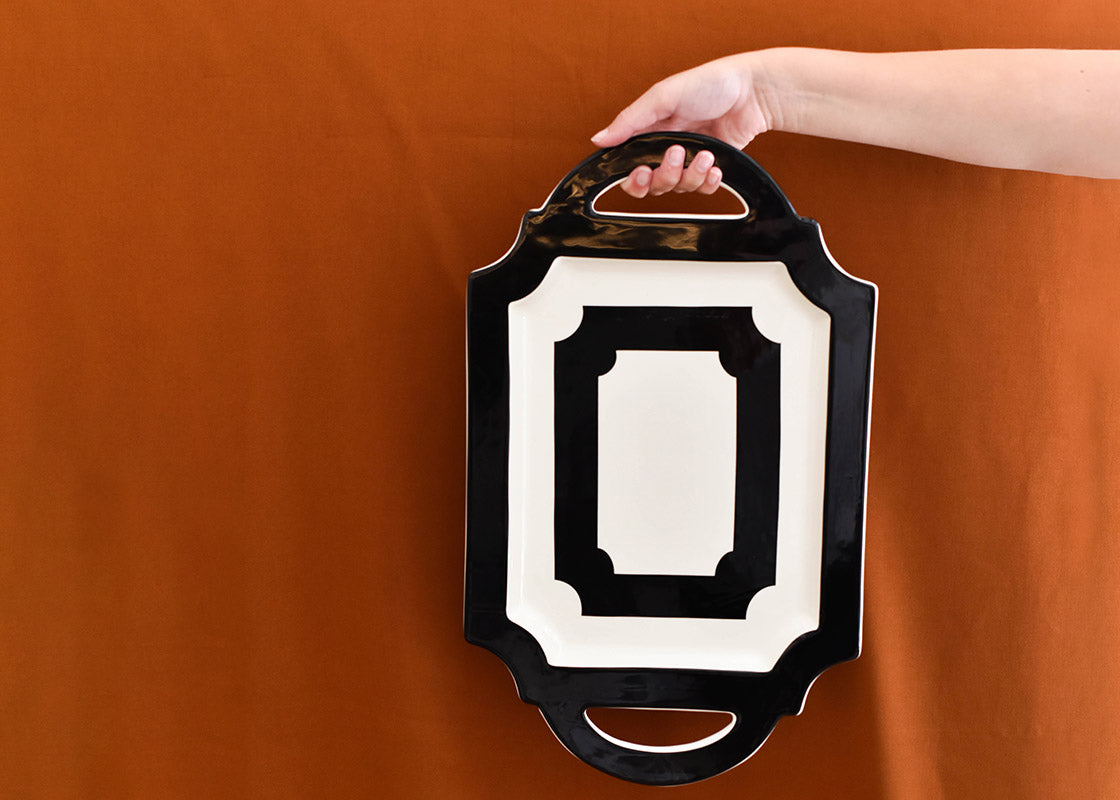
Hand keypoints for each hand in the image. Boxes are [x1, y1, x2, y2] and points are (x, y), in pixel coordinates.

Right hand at [590, 54, 773, 195]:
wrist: (752, 92)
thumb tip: (598, 139)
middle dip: (664, 176)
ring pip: (679, 188)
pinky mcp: (711, 167)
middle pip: (653, 185)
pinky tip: (715, 166)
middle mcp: (666, 148)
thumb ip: (630, 121)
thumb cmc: (709, 85)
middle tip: (676, 155)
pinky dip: (709, 181)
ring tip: (706, 153)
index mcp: (649, 132)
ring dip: (692, 174)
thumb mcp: (662, 97)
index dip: (634, 179)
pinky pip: (703, 189)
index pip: (630, 167)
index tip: (642, 171)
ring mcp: (689, 160)